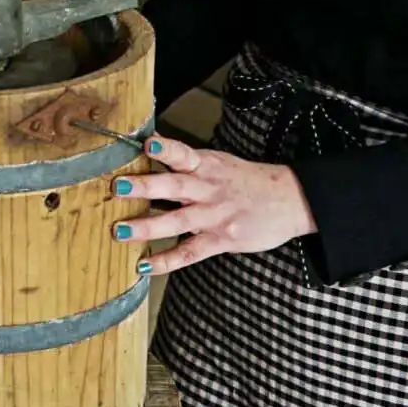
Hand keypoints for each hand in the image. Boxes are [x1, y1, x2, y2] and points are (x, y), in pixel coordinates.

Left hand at [112, 134, 315, 274]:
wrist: (290, 200)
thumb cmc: (244, 180)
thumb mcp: (217, 161)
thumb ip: (183, 157)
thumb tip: (151, 140)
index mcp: (206, 166)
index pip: (184, 154)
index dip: (167, 149)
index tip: (148, 144)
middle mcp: (208, 189)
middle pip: (175, 186)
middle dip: (144, 187)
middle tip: (117, 187)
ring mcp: (214, 216)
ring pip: (177, 221)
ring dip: (147, 226)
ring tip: (120, 231)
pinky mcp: (222, 240)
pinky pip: (190, 252)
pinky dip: (167, 260)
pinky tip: (144, 266)